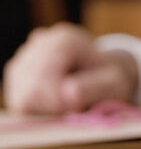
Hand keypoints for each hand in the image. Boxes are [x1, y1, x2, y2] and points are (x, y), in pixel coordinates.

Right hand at [3, 23, 137, 114]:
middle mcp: (40, 42)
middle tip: (76, 108)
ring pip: (22, 96)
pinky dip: (39, 108)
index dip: (58, 101)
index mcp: (65, 40)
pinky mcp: (17, 73)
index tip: (78, 108)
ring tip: (68, 103)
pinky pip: (19, 100)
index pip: (45, 77)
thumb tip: (68, 94)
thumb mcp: (115, 85)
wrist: (105, 76)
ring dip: (46, 108)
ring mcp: (25, 57)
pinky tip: (56, 101)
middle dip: (53, 106)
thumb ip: (95, 88)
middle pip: (30, 88)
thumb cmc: (112, 81)